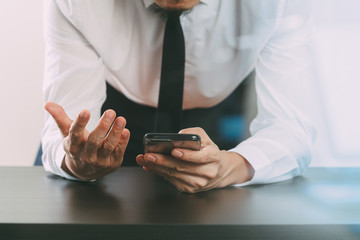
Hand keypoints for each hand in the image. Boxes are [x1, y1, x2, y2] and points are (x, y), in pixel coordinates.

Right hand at [45, 102, 129, 180]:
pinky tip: (126, 131)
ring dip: (115, 133)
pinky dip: (123, 142)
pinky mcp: (112, 163)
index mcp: (73, 146)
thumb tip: (48, 104)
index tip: (85, 111)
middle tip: (110, 112)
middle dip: (102, 126)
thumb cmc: (77, 146)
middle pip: (94, 141)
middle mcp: (86, 155)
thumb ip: (60, 118)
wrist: (84, 171)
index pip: (75, 134)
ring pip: (108, 146)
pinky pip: (119, 152)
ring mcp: (100, 161)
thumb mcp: (67, 133)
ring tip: (121, 119)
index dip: (80, 123)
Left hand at [136, 127, 253, 192]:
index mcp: (213, 157)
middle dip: (162, 161)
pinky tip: (150, 167)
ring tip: (145, 159)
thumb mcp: (205, 138)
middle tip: (148, 155)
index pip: (200, 157)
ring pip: (174, 175)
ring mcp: (198, 183)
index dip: (187, 155)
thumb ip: (193, 133)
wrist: (218, 170)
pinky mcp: (190, 189)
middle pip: (182, 167)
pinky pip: (171, 180)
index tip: (174, 151)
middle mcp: (207, 172)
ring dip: (157, 167)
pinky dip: (159, 173)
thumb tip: (177, 136)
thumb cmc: (208, 151)